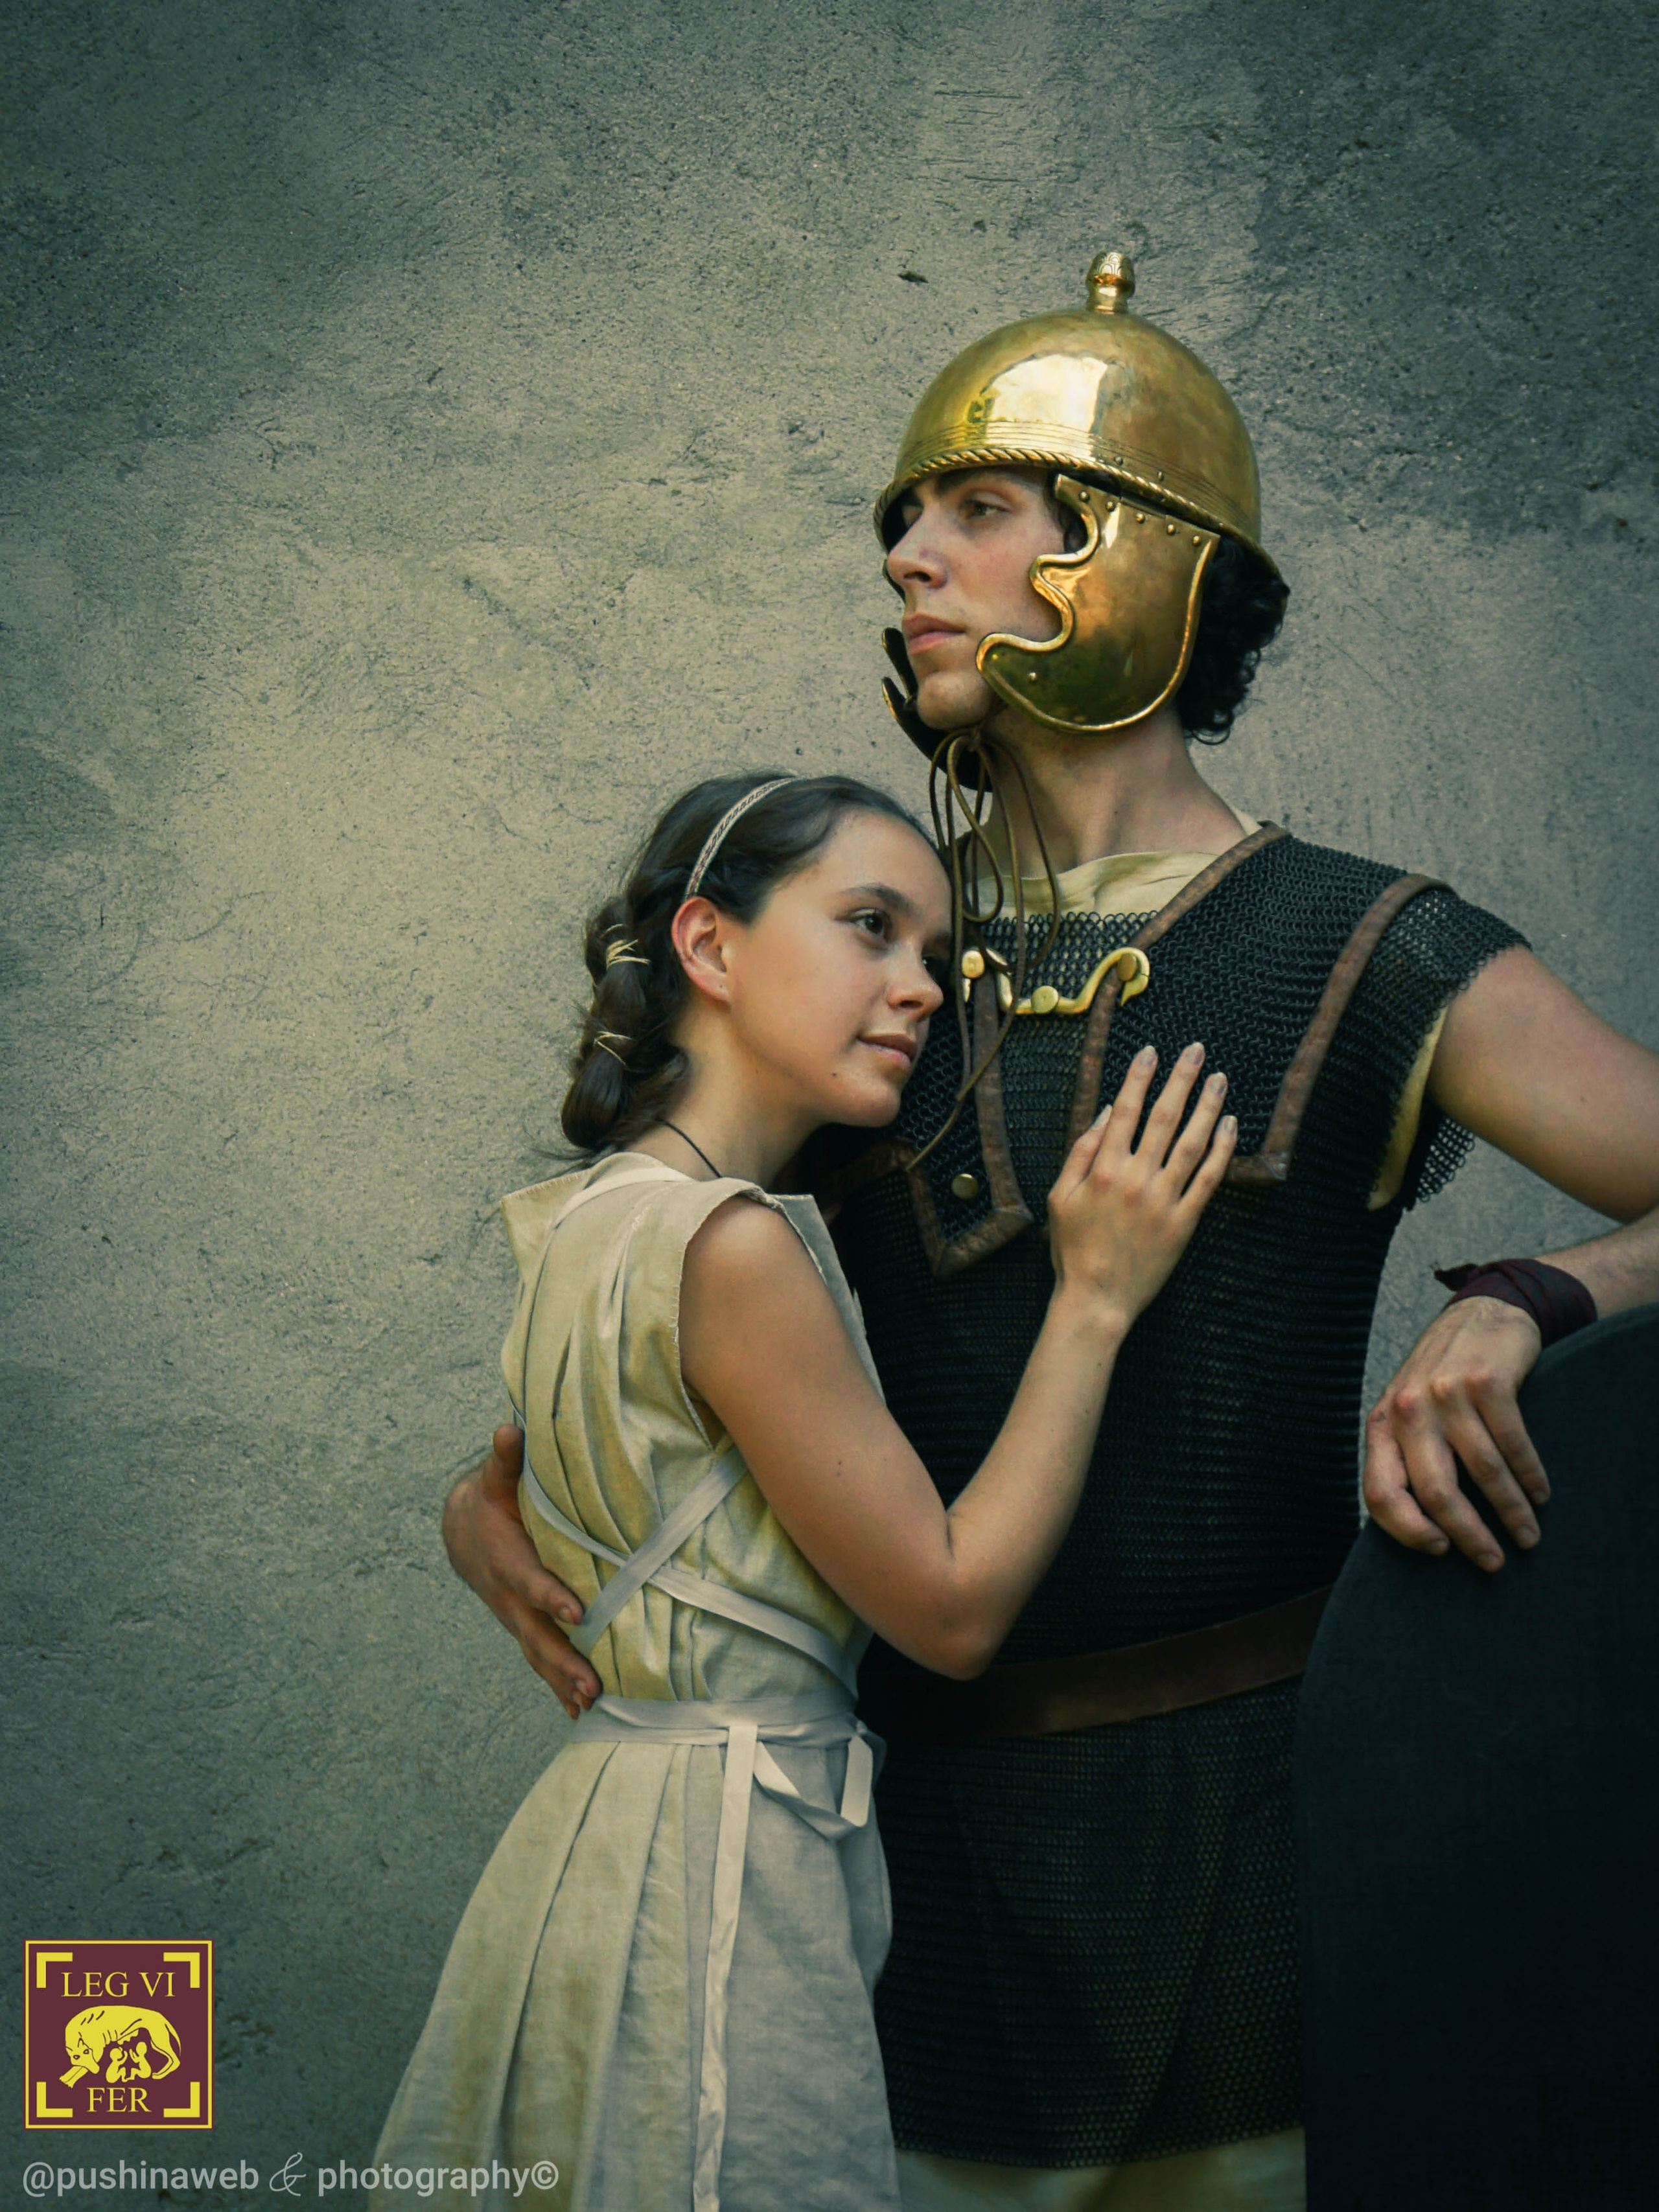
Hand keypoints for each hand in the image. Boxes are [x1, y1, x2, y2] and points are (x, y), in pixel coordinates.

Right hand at [441, 1426, 601, 1717]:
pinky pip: (538, 1659)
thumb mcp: (495, 1477)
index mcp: (507, 1560)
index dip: (551, 1596)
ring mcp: (514, 1617)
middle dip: (563, 1659)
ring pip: (537, 1653)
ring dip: (562, 1680)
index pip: (531, 1581)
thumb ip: (506, 1459)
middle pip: (536, 1633)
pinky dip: (555, 1685)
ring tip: (591, 1703)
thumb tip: (509, 1430)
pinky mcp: (522, 1625)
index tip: (576, 1611)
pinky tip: (577, 1710)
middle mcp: (508, 1597)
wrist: (461, 1530)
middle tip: (592, 1684)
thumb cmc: (490, 1499)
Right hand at [1047, 1043, 1235, 1328]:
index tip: (1151, 1051)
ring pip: (1191, 1143)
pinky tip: (1230, 1126)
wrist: (1096, 1299)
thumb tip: (1108, 1113)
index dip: (1139, 1078)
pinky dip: (1221, 1150)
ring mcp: (1163, 1200)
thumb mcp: (1060, 1196)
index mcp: (1103, 1169)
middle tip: (1196, 1050)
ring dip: (1208, 1107)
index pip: (1126, 1110)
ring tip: (1220, 1079)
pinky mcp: (1184, 1222)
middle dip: (1181, 1079)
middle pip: (1164, 1117)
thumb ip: (1081, 1151)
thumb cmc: (1073, 1248)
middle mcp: (1135, 1178)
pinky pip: (1208, 1179)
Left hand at [1363, 1298, 1547, 1571]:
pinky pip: (1513, 1444)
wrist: (1478, 1316)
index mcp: (1381, 1423)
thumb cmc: (1440, 1381)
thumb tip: (1421, 1528)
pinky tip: (1540, 1495)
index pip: (1379, 1492)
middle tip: (1493, 1562)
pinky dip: (1530, 1477)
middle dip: (1469, 1535)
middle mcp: (1408, 1408)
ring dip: (1511, 1513)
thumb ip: (1405, 1458)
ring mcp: (1448, 1393)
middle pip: (1434, 1490)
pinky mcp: (1488, 1381)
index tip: (1439, 1551)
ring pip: (1482, 1472)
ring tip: (1526, 1537)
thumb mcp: (1407, 1414)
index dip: (1406, 1530)